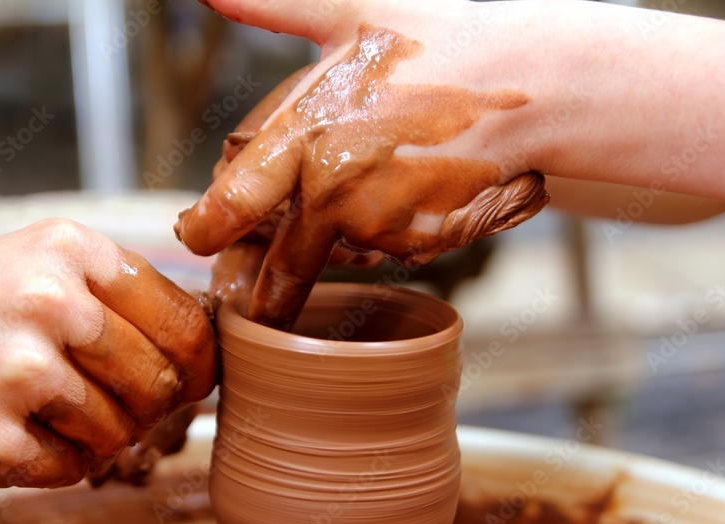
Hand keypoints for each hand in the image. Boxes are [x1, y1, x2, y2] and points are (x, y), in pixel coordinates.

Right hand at [0, 219, 216, 493]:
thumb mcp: (24, 266)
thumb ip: (109, 296)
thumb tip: (201, 348)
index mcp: (69, 247)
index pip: (185, 321)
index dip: (197, 363)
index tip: (189, 382)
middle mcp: (52, 298)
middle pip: (162, 383)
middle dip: (143, 406)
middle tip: (100, 404)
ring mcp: (22, 369)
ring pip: (120, 431)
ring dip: (92, 437)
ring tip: (35, 413)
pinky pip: (72, 468)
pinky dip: (50, 462)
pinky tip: (5, 433)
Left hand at [177, 0, 548, 328]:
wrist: (530, 80)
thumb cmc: (437, 40)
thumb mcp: (347, 13)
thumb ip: (271, 6)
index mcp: (307, 137)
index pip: (233, 205)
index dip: (206, 230)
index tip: (193, 237)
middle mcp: (337, 193)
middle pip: (282, 264)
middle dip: (264, 286)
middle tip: (250, 295)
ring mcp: (382, 226)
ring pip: (339, 251)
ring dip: (338, 240)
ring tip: (370, 188)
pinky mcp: (421, 246)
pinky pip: (385, 250)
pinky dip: (386, 232)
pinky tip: (406, 189)